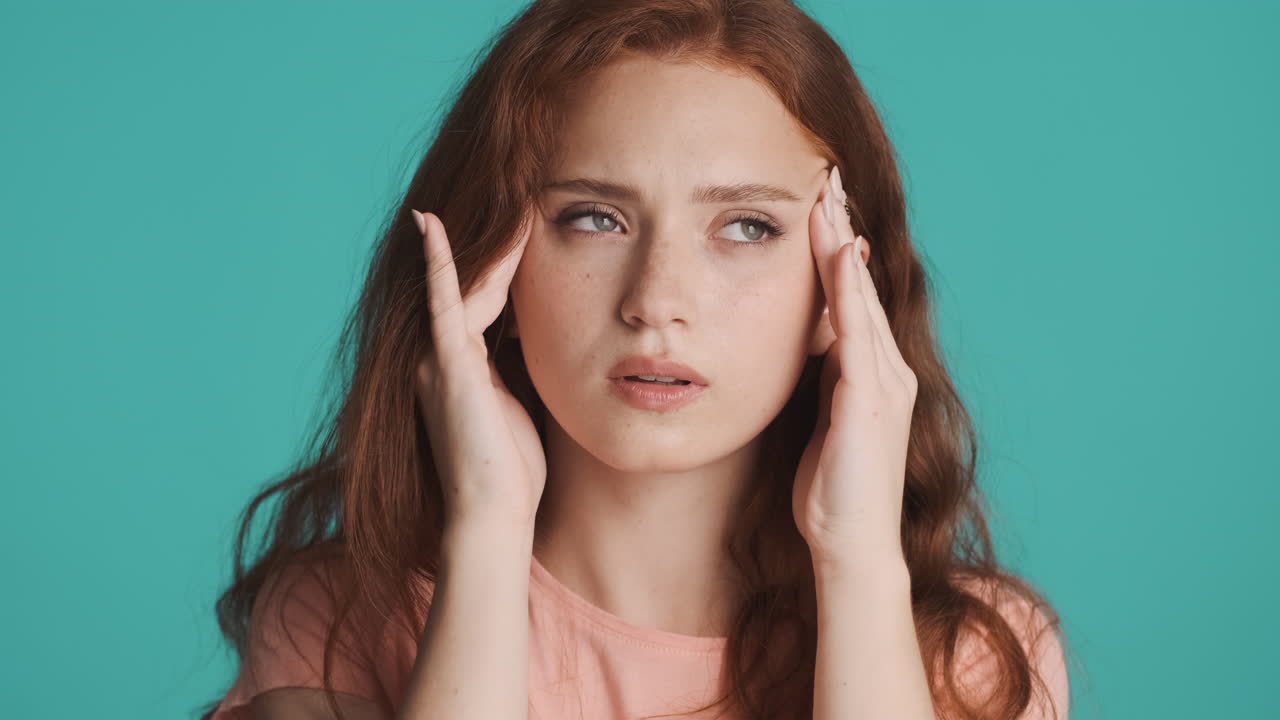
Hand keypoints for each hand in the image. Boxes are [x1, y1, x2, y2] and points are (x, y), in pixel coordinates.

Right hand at [412, 207, 546, 531]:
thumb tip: (546, 335)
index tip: (531, 225)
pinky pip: (443, 302)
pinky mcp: (444, 364)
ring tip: (517, 200)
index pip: (486, 298)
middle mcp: (440, 354)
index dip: (506, 262)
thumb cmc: (511, 470)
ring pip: (467, 285)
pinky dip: (439, 263)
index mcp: (460, 364)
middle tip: (525, 194)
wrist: (492, 513)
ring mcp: (438, 357)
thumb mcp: (520, 403)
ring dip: (493, 244)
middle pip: (475, 283)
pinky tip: (431, 224)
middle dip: (501, 243)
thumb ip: (521, 365)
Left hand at [792, 168, 918, 568]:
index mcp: (872, 374)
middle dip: (841, 231)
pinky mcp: (871, 399)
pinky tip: (837, 255)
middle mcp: (887, 369)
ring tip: (827, 198)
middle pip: (859, 285)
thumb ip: (824, 379)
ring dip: (842, 246)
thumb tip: (809, 343)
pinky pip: (857, 332)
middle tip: (826, 178)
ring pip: (860, 298)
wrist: (851, 544)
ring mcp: (884, 382)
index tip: (819, 205)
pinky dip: (848, 290)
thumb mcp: (823, 421)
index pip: (851, 297)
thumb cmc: (831, 491)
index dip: (836, 250)